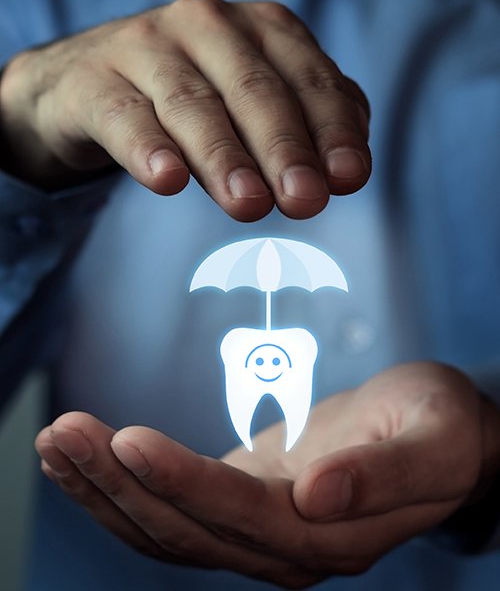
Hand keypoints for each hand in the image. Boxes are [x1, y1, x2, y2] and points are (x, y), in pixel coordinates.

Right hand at [0, 0, 370, 219]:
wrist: (92, 81)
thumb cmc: (193, 96)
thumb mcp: (254, 103)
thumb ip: (307, 124)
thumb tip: (349, 168)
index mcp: (260, 29)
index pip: (309, 80)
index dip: (333, 130)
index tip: (347, 178)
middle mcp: (207, 25)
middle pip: (254, 90)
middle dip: (284, 148)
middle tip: (304, 200)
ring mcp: (145, 47)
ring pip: (193, 105)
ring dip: (224, 157)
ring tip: (248, 203)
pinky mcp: (94, 80)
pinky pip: (124, 115)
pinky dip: (148, 147)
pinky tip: (166, 180)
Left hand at [36, 362, 499, 587]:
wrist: (437, 436)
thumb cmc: (441, 428)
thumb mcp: (433, 439)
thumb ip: (383, 475)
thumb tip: (319, 496)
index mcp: (330, 540)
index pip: (239, 517)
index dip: (181, 483)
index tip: (126, 439)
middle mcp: (284, 550)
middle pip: (185, 529)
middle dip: (118, 483)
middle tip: (64, 431)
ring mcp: (256, 533)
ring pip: (164, 527)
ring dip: (104, 487)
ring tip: (56, 440)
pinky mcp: (241, 506)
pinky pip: (171, 508)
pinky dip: (122, 486)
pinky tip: (86, 458)